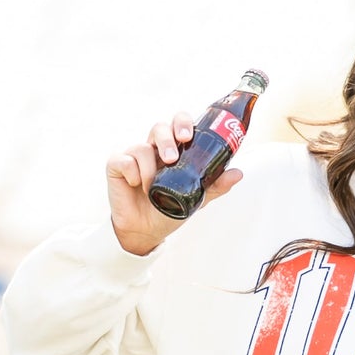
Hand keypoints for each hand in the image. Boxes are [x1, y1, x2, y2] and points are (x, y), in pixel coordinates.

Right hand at [106, 113, 243, 255]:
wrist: (146, 231)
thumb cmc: (168, 211)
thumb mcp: (196, 199)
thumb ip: (215, 186)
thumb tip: (238, 173)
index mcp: (173, 150)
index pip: (178, 125)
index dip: (182, 123)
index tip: (188, 136)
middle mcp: (154, 149)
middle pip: (159, 127)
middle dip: (167, 139)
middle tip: (172, 158)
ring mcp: (134, 156)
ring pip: (142, 146)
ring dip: (150, 168)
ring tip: (152, 188)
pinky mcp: (116, 166)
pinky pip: (123, 160)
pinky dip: (132, 172)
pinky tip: (136, 184)